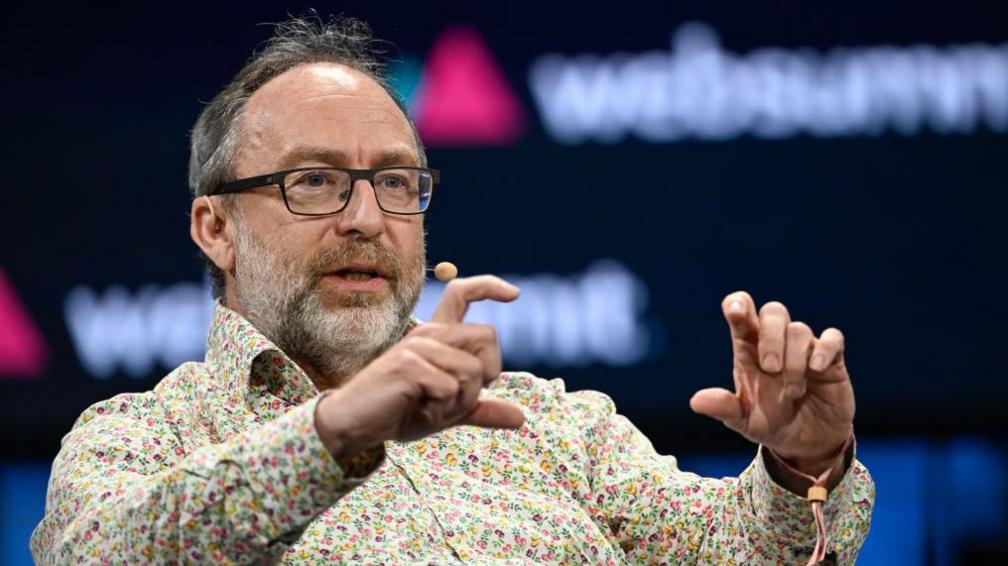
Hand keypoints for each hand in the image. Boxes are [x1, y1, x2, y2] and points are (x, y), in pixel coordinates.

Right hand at [315, 275, 525, 462]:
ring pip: (474, 371)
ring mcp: (418, 345)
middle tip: (456, 398)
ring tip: (430, 407)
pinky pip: (451, 388)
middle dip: (485, 376)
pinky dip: (443, 409)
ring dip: (460, 402)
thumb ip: (480, 409)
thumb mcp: (447, 412)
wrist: (356, 426)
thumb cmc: (399, 413)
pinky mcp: (409, 364)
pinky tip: (418, 409)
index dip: (489, 286)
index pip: (462, 293)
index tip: (514, 293)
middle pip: (488, 337)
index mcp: (437, 336)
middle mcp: (429, 333)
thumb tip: (521, 418)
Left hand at [689, 292, 854, 473]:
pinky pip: (833, 339)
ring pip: (800, 330)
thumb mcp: (742, 420)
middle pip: (774, 311)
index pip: (742, 312)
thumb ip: (723, 408)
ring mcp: (804, 348)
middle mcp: (776, 343)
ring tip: (793, 392)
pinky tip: (816, 369)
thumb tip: (696, 401)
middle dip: (770, 337)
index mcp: (749, 349)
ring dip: (794, 360)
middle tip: (770, 368)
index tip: (736, 312)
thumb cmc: (770, 422)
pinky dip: (825, 350)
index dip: (738, 304)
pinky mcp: (831, 360)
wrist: (805, 443)